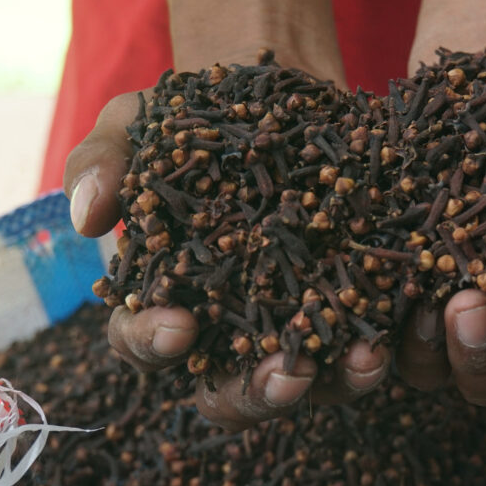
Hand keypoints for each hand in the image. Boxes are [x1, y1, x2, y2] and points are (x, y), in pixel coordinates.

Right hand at [65, 89, 388, 431]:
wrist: (276, 90)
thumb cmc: (193, 118)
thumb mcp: (136, 125)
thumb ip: (104, 163)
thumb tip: (87, 217)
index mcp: (163, 304)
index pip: (144, 344)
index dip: (152, 343)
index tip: (176, 324)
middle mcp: (228, 334)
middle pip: (232, 395)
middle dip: (256, 393)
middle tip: (281, 376)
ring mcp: (294, 326)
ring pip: (310, 382)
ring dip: (336, 382)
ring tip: (362, 358)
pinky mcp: (351, 306)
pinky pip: (367, 341)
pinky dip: (382, 343)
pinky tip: (397, 329)